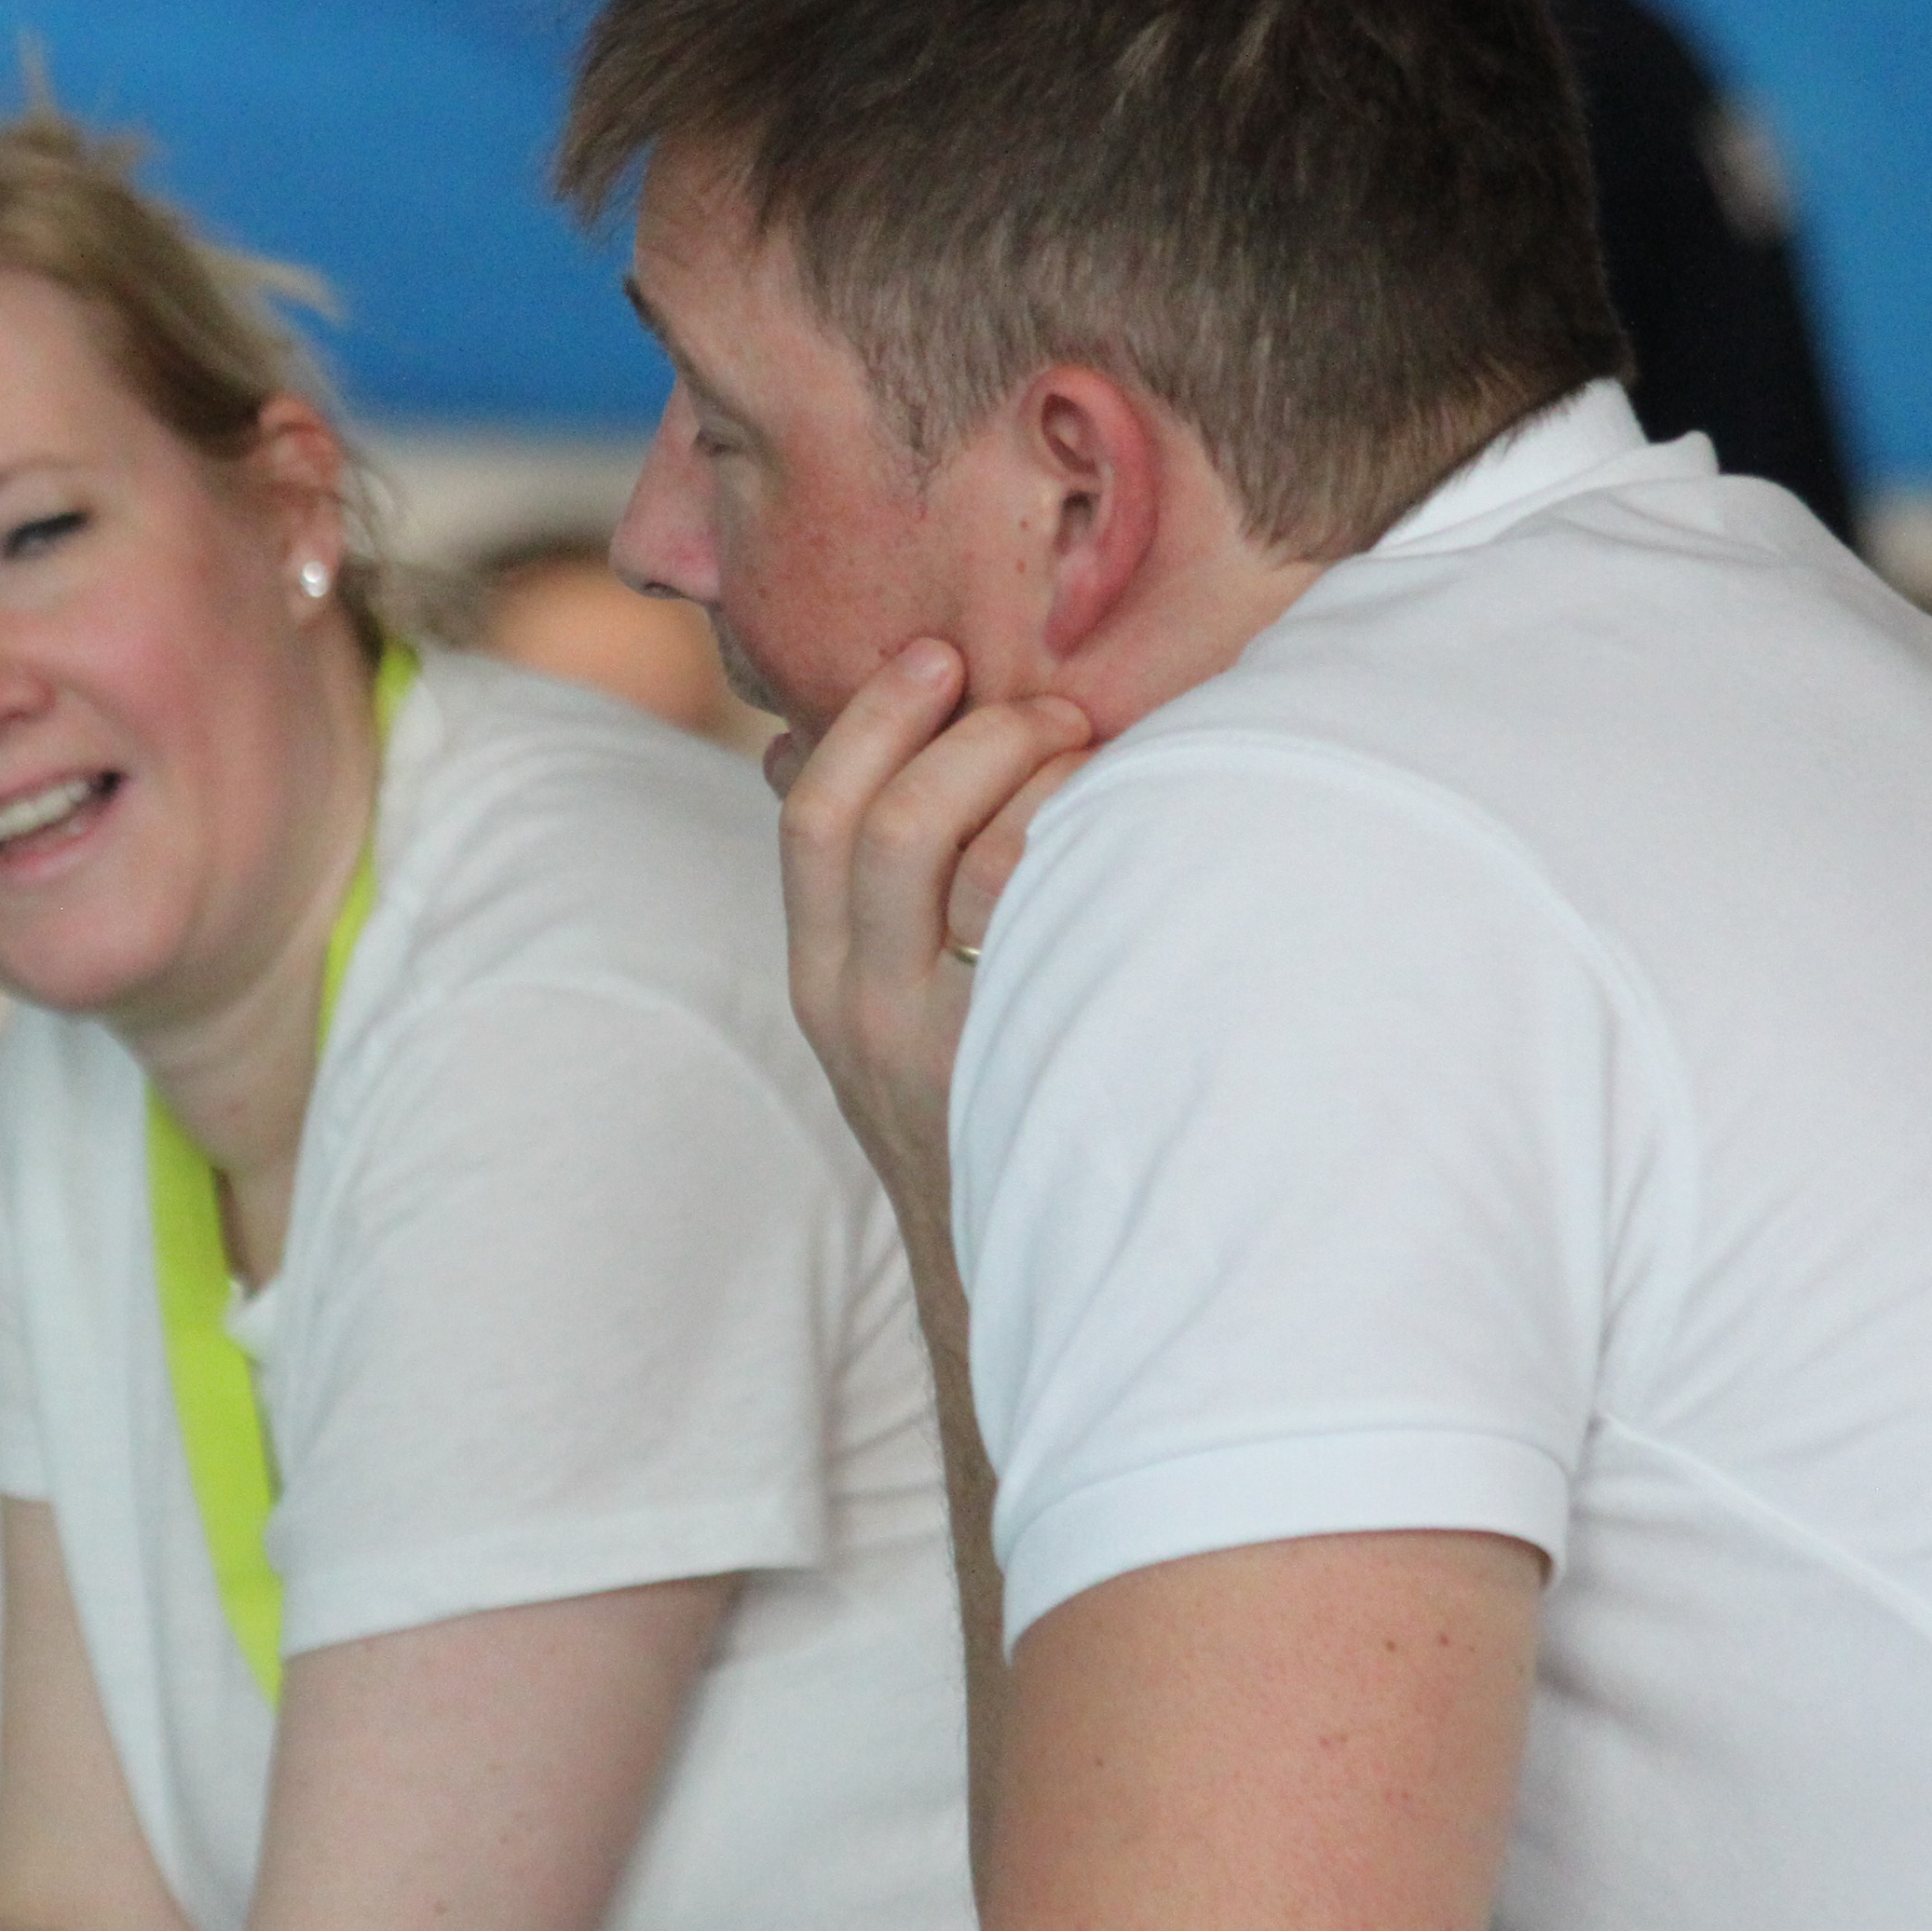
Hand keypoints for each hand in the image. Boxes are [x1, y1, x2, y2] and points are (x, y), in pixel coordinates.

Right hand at [774, 640, 1096, 1247]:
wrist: (1022, 1275)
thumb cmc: (962, 1107)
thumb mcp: (869, 1011)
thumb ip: (847, 893)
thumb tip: (786, 744)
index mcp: (823, 981)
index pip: (814, 817)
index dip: (874, 719)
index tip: (938, 655)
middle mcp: (872, 1011)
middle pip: (894, 823)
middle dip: (976, 737)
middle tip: (1049, 711)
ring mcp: (957, 1042)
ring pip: (992, 861)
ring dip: (1051, 783)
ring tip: (1098, 763)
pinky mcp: (1044, 1063)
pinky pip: (1072, 921)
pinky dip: (1103, 847)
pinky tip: (1144, 830)